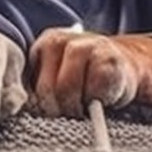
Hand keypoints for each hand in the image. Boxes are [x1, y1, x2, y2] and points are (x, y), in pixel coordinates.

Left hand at [29, 29, 151, 120]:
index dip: (40, 104)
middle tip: (72, 111)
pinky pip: (94, 92)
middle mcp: (62, 40)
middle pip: (46, 89)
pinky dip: (98, 101)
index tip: (52, 110)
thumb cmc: (85, 78)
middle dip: (58, 108)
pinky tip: (102, 95)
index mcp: (45, 43)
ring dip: (76, 106)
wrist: (125, 65)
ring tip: (85, 103)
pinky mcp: (110, 60)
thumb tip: (27, 109)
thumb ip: (40, 88)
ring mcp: (87, 45)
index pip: (29, 83)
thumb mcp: (57, 77)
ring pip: (67, 91)